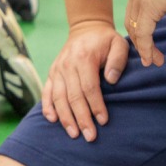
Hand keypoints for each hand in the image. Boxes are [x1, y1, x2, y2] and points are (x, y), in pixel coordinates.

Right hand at [41, 20, 127, 141]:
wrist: (86, 28)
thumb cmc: (105, 40)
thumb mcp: (119, 44)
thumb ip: (118, 60)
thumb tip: (111, 80)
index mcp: (84, 57)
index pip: (89, 86)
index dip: (95, 105)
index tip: (103, 121)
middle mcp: (67, 64)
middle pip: (73, 96)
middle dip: (81, 118)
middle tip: (89, 136)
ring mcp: (57, 69)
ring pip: (58, 97)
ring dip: (65, 117)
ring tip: (74, 134)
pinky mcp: (52, 73)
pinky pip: (46, 92)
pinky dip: (47, 107)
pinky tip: (52, 120)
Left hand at [122, 0, 165, 66]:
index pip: (136, 11)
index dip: (140, 26)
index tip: (147, 39)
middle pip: (132, 22)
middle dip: (139, 40)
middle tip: (149, 54)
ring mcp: (140, 0)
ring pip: (136, 30)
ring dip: (145, 48)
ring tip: (153, 61)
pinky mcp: (148, 8)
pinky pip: (144, 34)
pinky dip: (147, 48)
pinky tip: (153, 58)